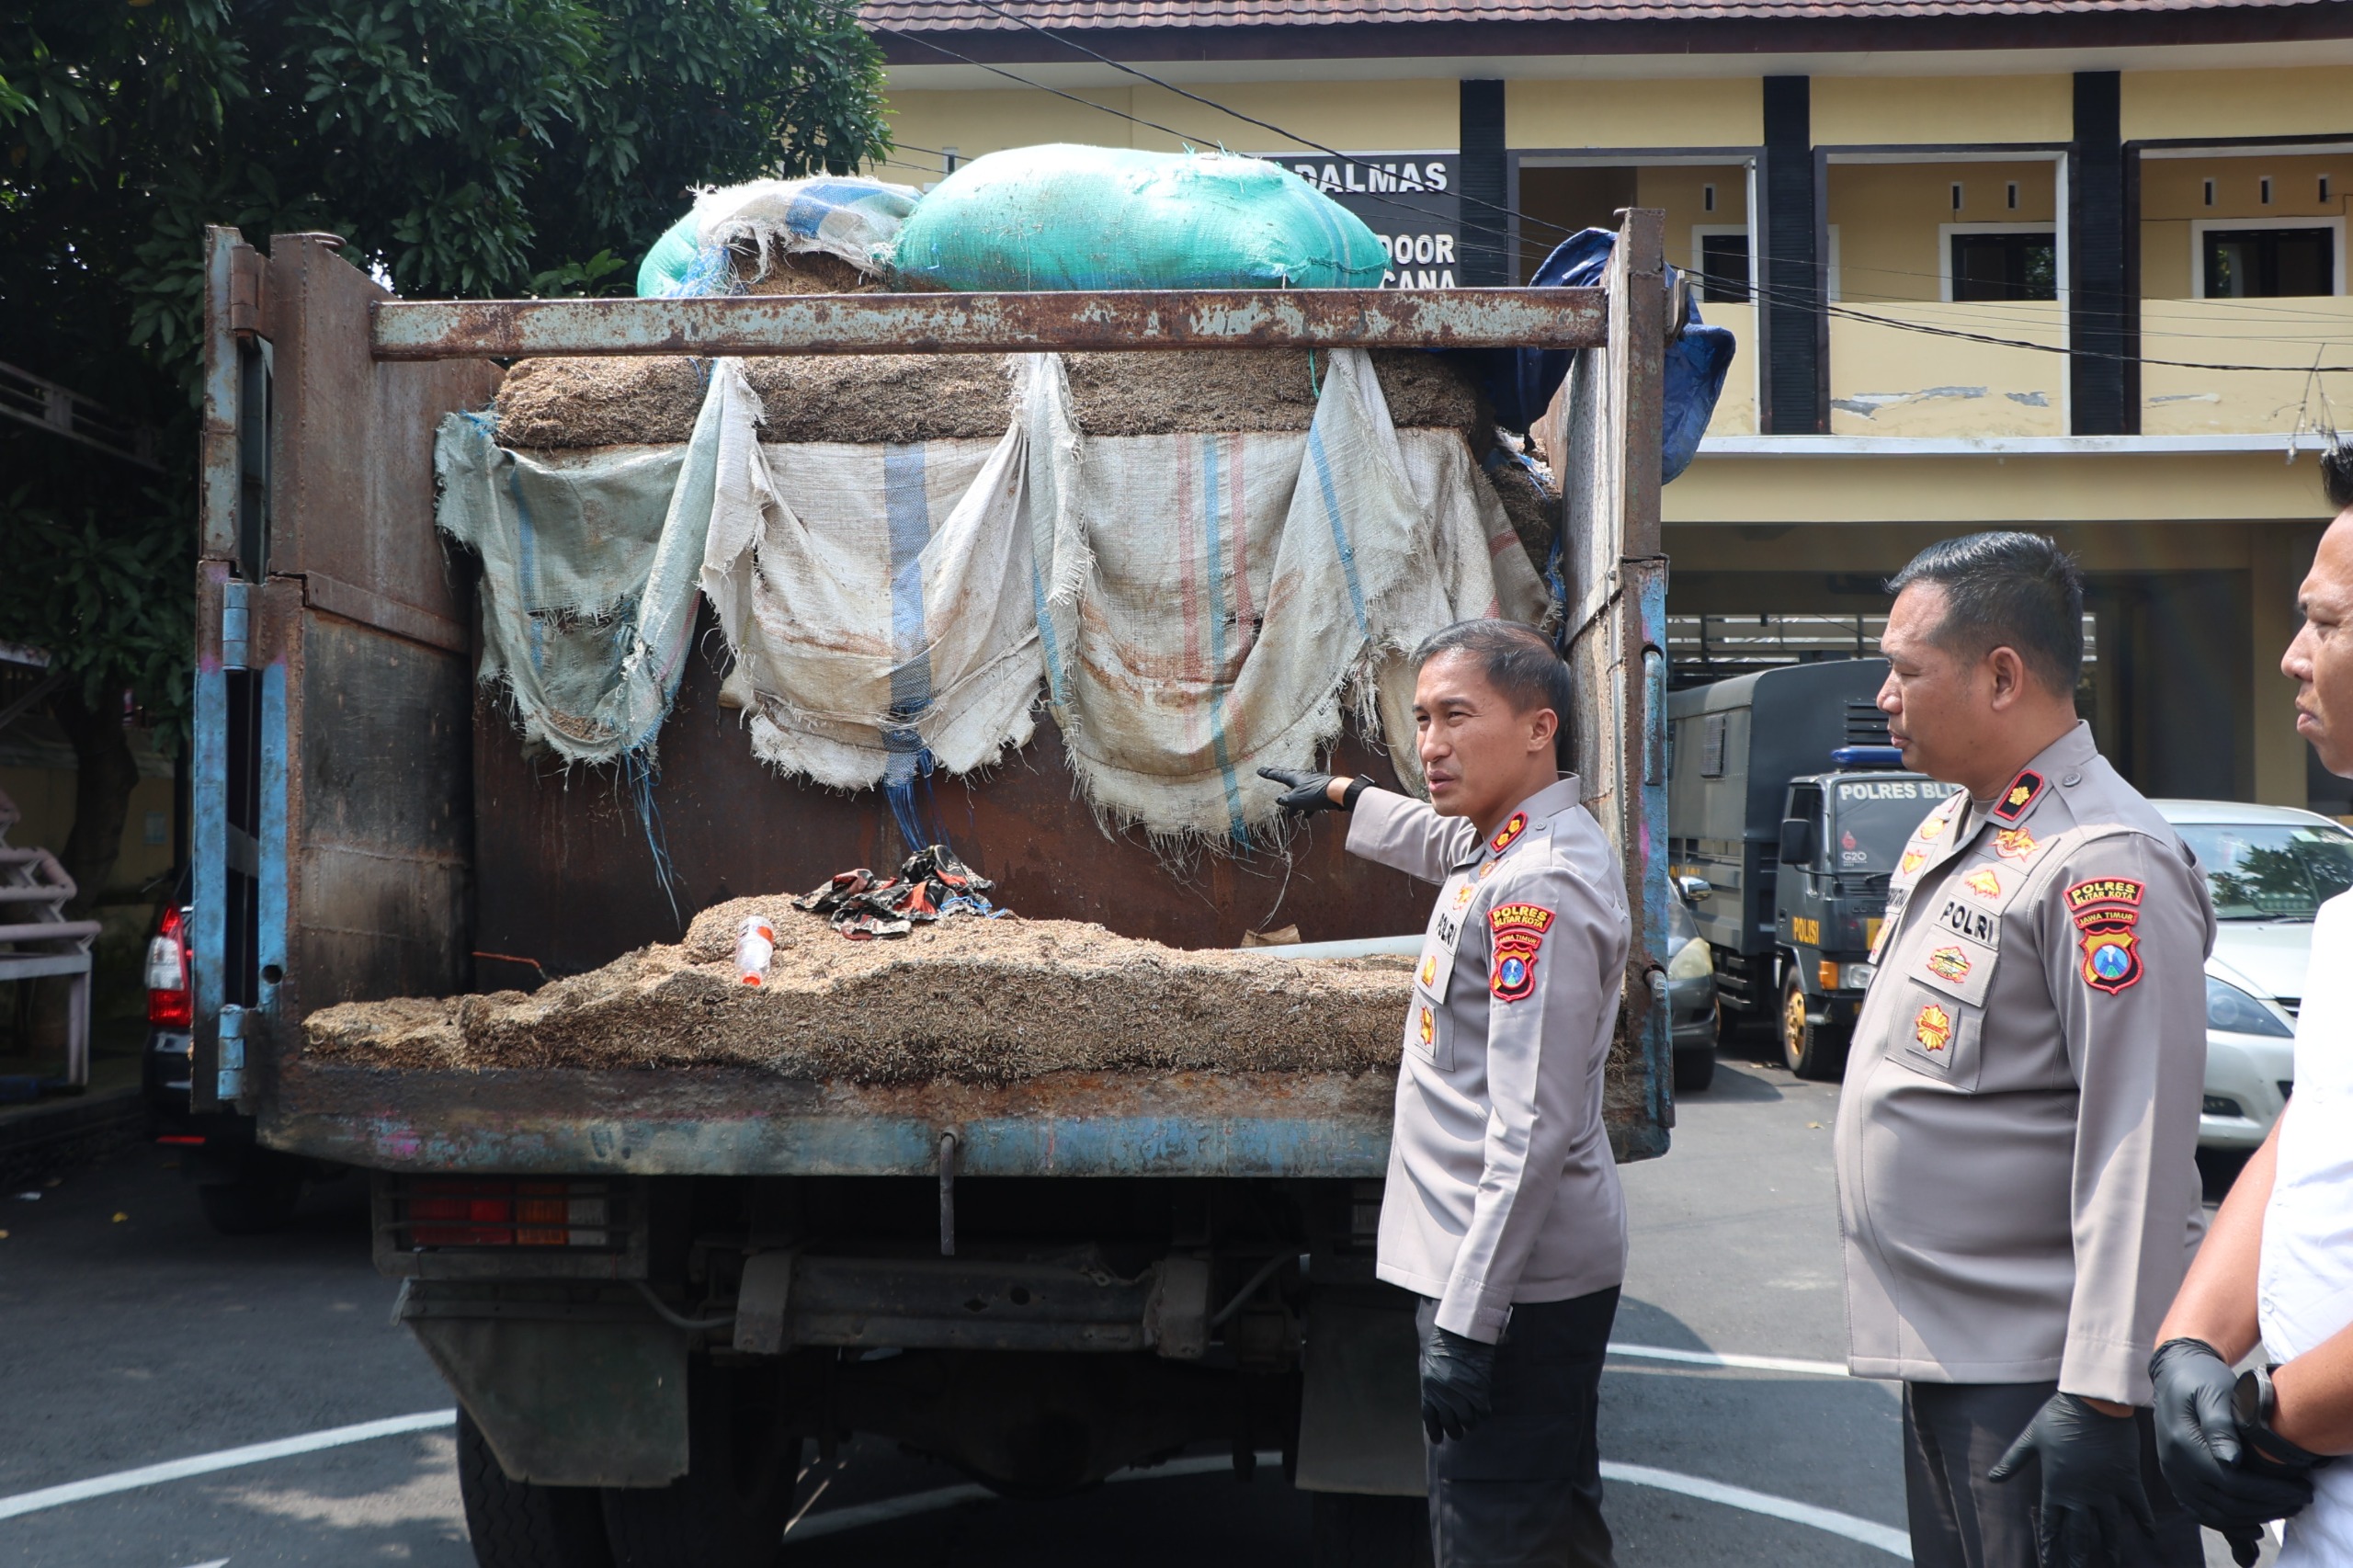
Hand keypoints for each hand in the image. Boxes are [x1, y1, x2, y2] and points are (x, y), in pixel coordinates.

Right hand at [1257, 767, 1369, 816]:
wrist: (1338, 793)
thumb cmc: (1314, 794)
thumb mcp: (1296, 799)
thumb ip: (1286, 800)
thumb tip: (1279, 799)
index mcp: (1295, 778)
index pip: (1278, 774)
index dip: (1268, 774)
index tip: (1260, 771)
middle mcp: (1303, 779)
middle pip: (1289, 782)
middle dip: (1281, 786)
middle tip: (1273, 783)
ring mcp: (1313, 784)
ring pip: (1300, 794)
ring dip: (1295, 804)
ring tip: (1291, 815)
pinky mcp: (1321, 792)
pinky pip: (1310, 800)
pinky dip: (1306, 807)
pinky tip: (1307, 816)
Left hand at [1420, 1324, 1495, 1443]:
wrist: (1460, 1331)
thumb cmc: (1444, 1342)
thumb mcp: (1431, 1363)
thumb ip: (1435, 1383)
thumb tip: (1442, 1400)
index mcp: (1428, 1388)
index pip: (1430, 1418)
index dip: (1435, 1431)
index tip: (1439, 1439)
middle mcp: (1443, 1396)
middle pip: (1450, 1425)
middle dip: (1456, 1430)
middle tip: (1461, 1430)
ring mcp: (1460, 1395)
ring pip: (1468, 1422)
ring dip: (1471, 1422)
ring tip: (1474, 1416)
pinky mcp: (1478, 1391)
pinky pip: (1482, 1412)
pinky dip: (1484, 1413)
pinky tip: (1484, 1407)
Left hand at [1988, 1392, 2156, 1567]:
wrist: (2093, 1401)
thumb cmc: (2058, 1416)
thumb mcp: (2031, 1439)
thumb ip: (2013, 1461)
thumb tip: (1992, 1479)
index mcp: (2056, 1486)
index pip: (2051, 1524)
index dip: (2050, 1545)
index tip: (2049, 1563)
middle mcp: (2081, 1494)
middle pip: (2079, 1534)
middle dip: (2077, 1556)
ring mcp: (2106, 1489)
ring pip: (2109, 1527)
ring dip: (2110, 1547)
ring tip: (2111, 1564)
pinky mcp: (2127, 1479)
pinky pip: (2138, 1507)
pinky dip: (2144, 1521)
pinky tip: (2150, 1536)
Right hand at [2150, 1339, 2314, 1540]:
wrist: (2174, 1373)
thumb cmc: (2201, 1378)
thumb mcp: (2215, 1393)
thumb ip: (2221, 1426)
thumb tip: (2232, 1462)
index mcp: (2183, 1443)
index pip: (2231, 1484)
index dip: (2269, 1493)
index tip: (2300, 1490)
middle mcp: (2174, 1464)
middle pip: (2225, 1503)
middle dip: (2267, 1507)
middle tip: (2299, 1500)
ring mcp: (2172, 1473)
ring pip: (2214, 1513)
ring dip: (2250, 1517)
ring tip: (2282, 1509)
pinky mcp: (2176, 1477)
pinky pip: (2199, 1511)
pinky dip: (2227, 1522)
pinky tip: (2251, 1521)